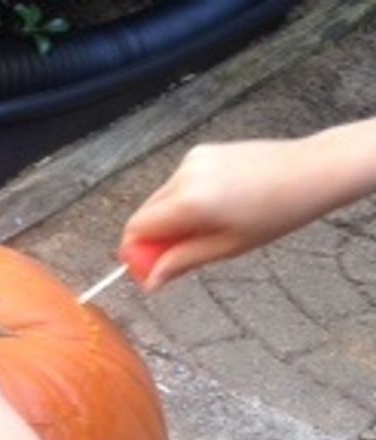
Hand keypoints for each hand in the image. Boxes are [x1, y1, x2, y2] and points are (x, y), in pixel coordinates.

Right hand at [121, 137, 324, 288]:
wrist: (311, 171)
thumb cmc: (277, 212)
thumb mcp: (226, 248)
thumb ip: (182, 262)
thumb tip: (151, 280)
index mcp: (189, 202)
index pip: (137, 228)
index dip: (135, 252)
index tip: (144, 268)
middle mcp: (184, 176)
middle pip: (144, 213)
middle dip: (151, 238)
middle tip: (171, 258)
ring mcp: (192, 160)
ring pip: (160, 199)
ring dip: (169, 219)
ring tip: (203, 232)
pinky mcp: (201, 152)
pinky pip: (177, 184)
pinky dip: (183, 201)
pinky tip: (213, 209)